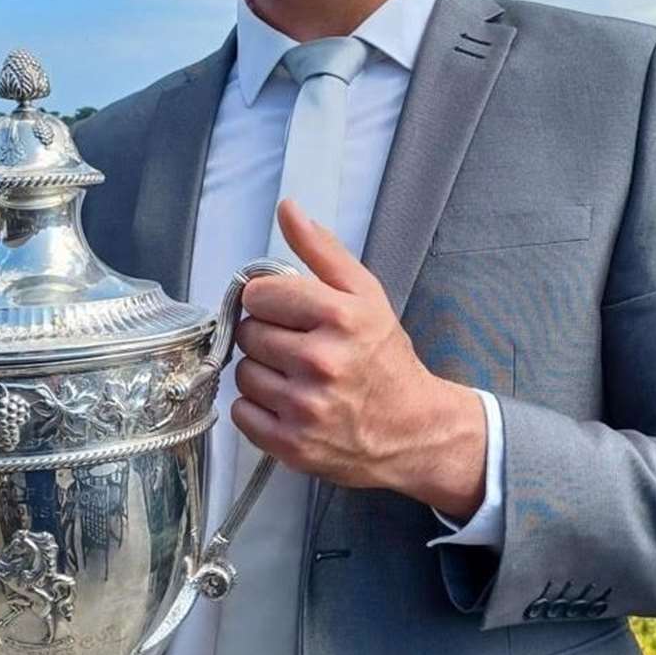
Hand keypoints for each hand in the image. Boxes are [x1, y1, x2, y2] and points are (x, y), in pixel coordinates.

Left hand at [232, 200, 488, 516]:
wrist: (414, 430)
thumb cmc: (386, 360)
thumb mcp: (366, 295)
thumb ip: (322, 250)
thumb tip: (287, 209)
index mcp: (340, 317)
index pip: (260, 294)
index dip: (269, 301)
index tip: (287, 312)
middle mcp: (322, 362)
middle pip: (250, 333)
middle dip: (269, 337)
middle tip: (297, 347)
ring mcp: (305, 407)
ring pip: (243, 373)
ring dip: (262, 373)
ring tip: (295, 377)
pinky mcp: (292, 445)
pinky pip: (241, 412)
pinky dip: (258, 409)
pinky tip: (288, 404)